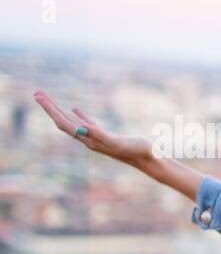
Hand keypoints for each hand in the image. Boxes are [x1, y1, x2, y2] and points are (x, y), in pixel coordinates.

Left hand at [33, 90, 153, 166]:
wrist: (149, 160)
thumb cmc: (138, 151)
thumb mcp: (118, 142)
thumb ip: (101, 135)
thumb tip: (84, 128)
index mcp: (90, 140)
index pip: (64, 123)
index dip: (51, 110)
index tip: (39, 97)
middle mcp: (89, 140)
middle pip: (63, 122)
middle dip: (50, 108)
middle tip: (37, 93)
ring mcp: (96, 138)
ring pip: (72, 122)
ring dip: (60, 110)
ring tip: (48, 100)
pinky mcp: (105, 136)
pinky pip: (87, 124)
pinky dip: (78, 115)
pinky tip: (74, 109)